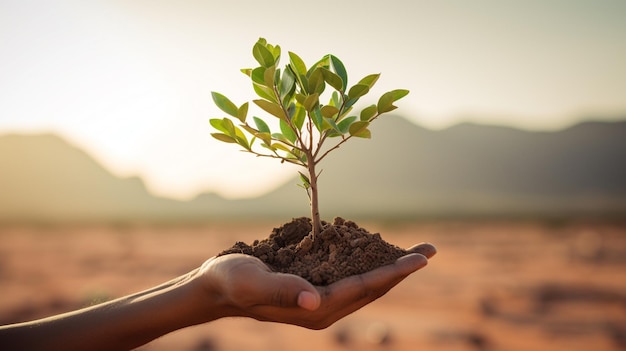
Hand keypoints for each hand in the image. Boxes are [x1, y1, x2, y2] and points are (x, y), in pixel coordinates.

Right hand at [199, 242, 435, 328]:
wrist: (217, 286)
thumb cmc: (231, 281)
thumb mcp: (252, 282)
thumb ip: (282, 290)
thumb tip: (315, 301)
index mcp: (315, 309)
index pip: (364, 288)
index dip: (393, 272)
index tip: (419, 259)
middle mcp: (323, 307)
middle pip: (373, 287)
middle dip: (402, 269)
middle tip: (430, 250)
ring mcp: (320, 299)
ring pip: (366, 282)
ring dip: (391, 266)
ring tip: (415, 252)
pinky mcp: (315, 288)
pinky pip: (351, 276)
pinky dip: (370, 263)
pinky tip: (379, 251)